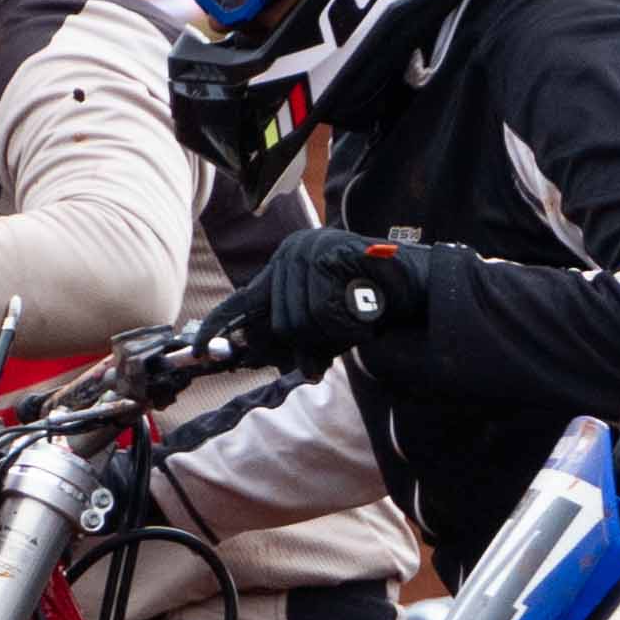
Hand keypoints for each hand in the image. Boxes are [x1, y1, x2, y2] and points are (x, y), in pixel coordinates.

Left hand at [205, 225, 425, 370]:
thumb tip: (300, 369)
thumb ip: (308, 342)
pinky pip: (323, 311)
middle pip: (283, 324)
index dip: (220, 327)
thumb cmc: (375, 303)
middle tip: (348, 327)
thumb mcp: (333, 328)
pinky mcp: (326, 253)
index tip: (201, 350)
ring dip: (336, 330)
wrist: (419, 284)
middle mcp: (289, 254)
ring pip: (302, 321)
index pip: (242, 301)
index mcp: (284, 270)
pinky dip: (348, 322)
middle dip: (317, 339)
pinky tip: (365, 307)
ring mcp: (307, 250)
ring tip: (360, 312)